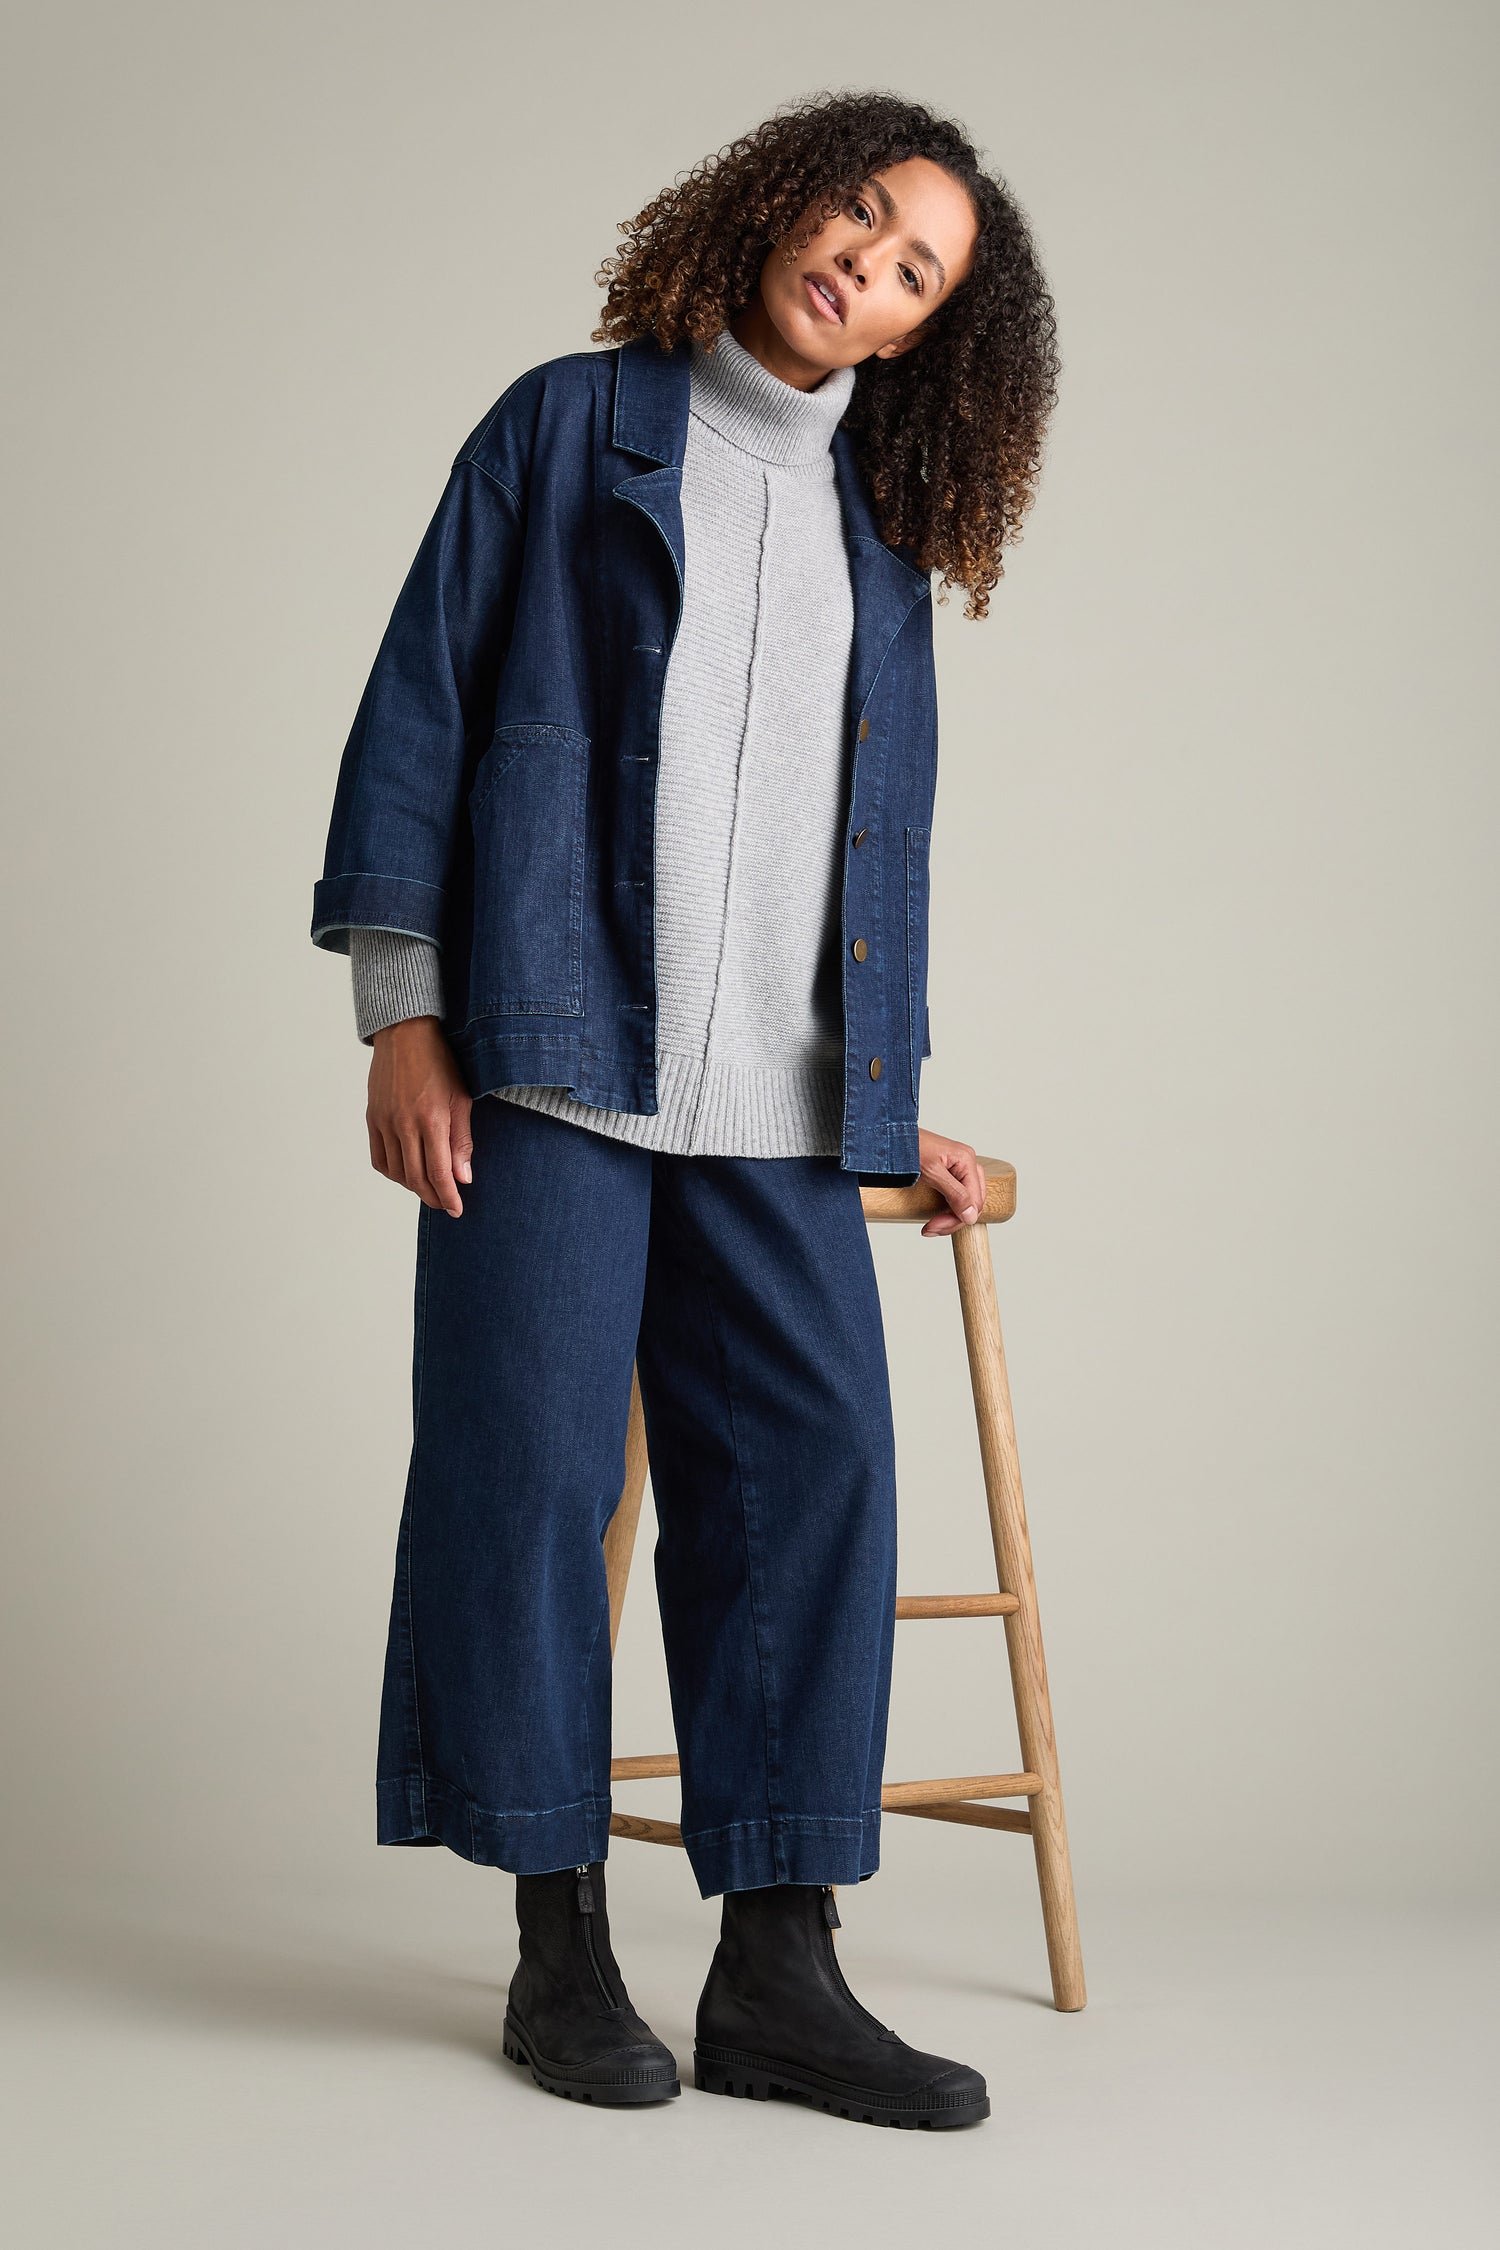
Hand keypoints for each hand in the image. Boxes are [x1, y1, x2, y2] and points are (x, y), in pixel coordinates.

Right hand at [366, 1018, 473, 1217]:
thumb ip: (462, 1141)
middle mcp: (404, 1124)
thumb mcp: (461, 1098)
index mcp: (431, 1119)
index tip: (457, 1210)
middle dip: (433, 1197)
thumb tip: (462, 1178)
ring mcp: (384, 1122)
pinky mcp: (372, 1118)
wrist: (405, 1034)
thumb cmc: (440, 1062)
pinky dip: (393, 1172)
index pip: (438, 1173)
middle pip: (416, 1178)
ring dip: (414, 1186)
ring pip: (397, 1172)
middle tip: (446, 1204)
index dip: (448, 1197)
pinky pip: (379, 1158)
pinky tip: (406, 1172)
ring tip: (430, 1187)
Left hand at [916, 1128, 987, 1237]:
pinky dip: (946, 1210)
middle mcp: (967, 1163)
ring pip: (965, 1202)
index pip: (974, 1200)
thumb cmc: (907, 1146)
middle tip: (930, 1229)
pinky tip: (934, 1217)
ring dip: (949, 1218)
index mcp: (966, 1160)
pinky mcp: (949, 1173)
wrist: (889, 1134)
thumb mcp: (931, 1173)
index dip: (956, 1218)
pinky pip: (957, 1197)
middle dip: (952, 1220)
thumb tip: (971, 1215)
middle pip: (972, 1203)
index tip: (935, 1228)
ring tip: (930, 1227)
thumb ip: (954, 1193)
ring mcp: (959, 1168)